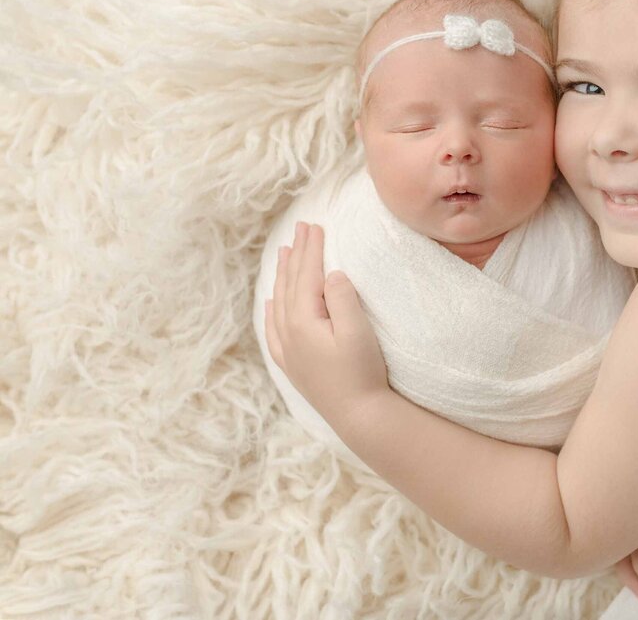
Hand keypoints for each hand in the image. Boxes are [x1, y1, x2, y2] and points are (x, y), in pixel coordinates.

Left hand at [264, 221, 388, 426]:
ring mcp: (287, 349)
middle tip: (300, 229)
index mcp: (302, 320)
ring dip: (283, 275)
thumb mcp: (357, 331)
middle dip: (296, 255)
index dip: (311, 248)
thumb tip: (332, 273)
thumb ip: (342, 298)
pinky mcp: (292, 363)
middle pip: (290, 284)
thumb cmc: (362, 372)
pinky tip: (273, 301)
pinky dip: (272, 308)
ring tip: (284, 253)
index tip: (314, 225)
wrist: (358, 415)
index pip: (306, 274)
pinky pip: (273, 327)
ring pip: (279, 302)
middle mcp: (288, 332)